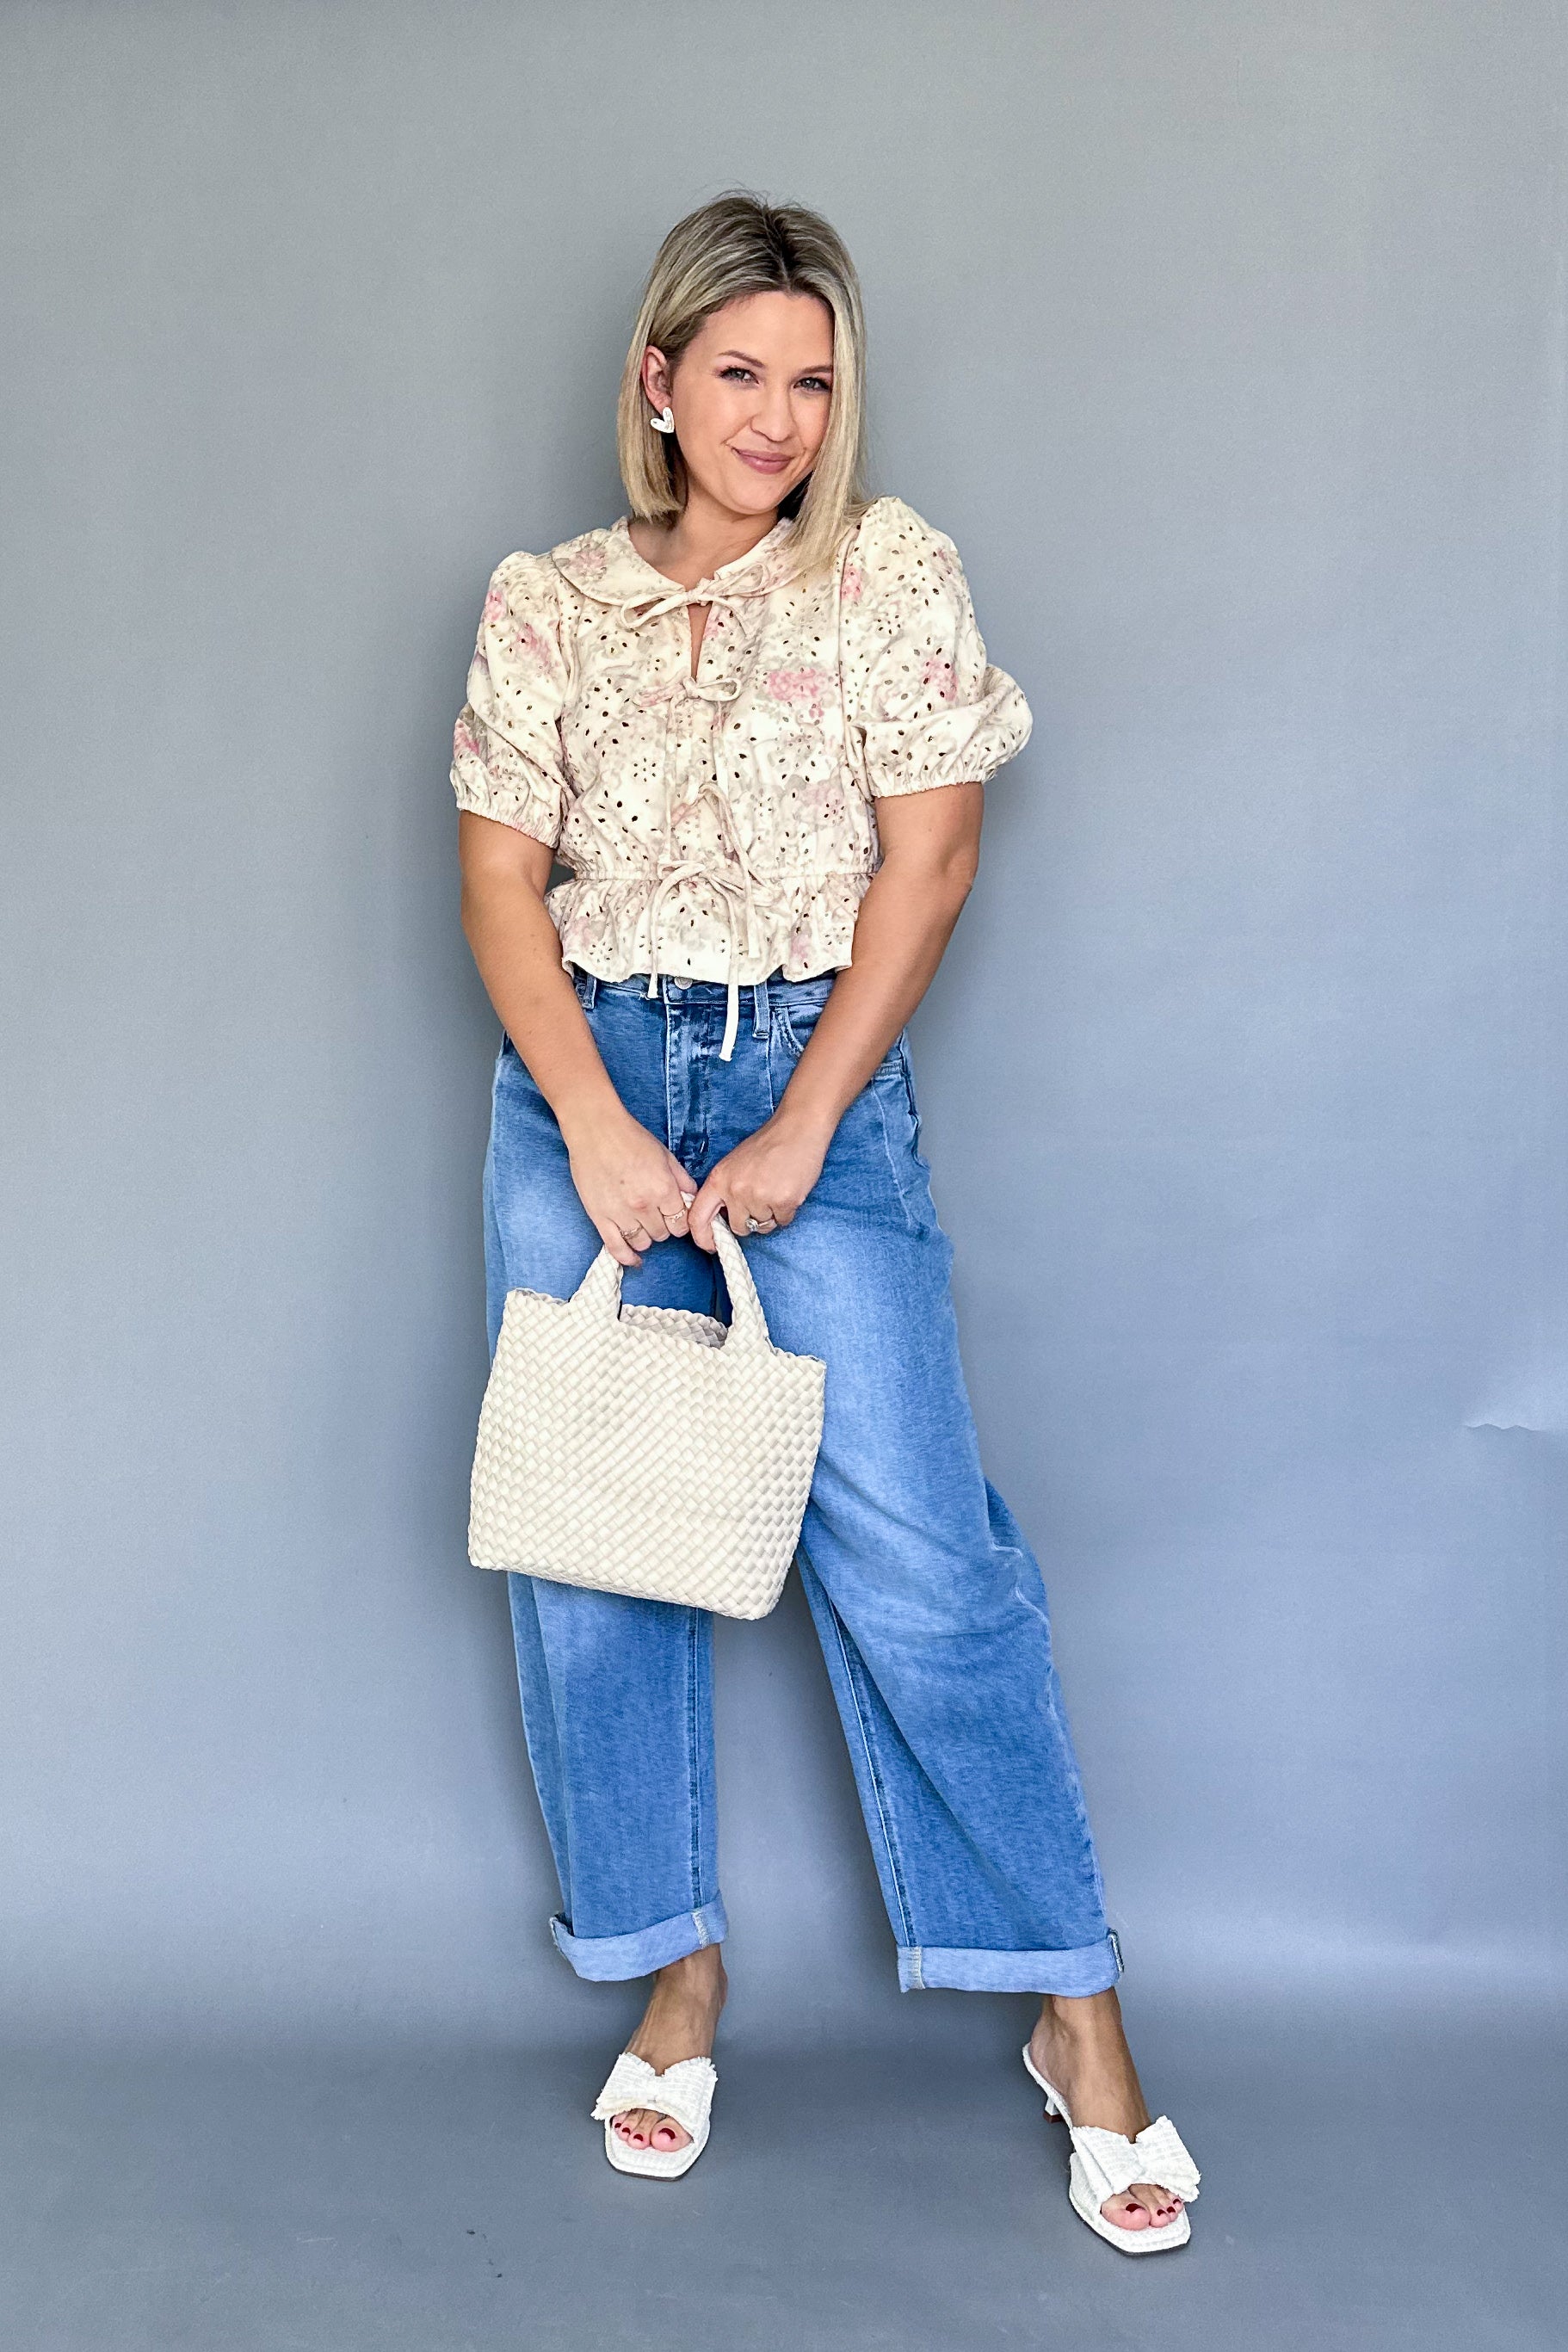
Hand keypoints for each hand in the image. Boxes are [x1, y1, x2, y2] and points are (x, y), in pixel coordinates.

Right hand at [563, 1102, 698, 1268]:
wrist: (595, 1130)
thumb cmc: (630, 1138)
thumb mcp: (665, 1155)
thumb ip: (681, 1180)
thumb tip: (692, 1197)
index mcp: (664, 1189)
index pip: (682, 1222)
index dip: (680, 1221)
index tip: (675, 1217)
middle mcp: (644, 1205)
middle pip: (663, 1234)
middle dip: (664, 1227)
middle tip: (657, 1216)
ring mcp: (621, 1213)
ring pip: (643, 1242)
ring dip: (646, 1237)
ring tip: (642, 1226)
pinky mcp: (599, 1217)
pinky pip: (616, 1247)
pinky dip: (626, 1257)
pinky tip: (633, 1259)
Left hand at [687, 1107, 829, 1251]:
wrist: (797, 1130)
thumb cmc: (767, 1145)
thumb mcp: (734, 1164)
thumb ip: (724, 1189)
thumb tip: (721, 1218)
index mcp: (719, 1179)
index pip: (698, 1217)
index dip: (702, 1237)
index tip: (710, 1245)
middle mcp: (735, 1191)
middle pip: (738, 1228)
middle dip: (749, 1222)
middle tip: (761, 1201)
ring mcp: (759, 1197)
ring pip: (762, 1226)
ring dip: (770, 1215)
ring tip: (776, 1189)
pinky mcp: (783, 1202)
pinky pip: (782, 1222)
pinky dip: (787, 1211)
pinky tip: (788, 1191)